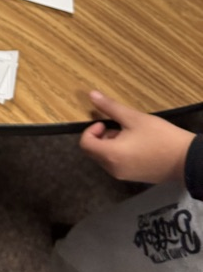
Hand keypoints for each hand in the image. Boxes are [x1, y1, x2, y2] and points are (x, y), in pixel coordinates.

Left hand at [80, 90, 194, 183]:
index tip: (106, 123)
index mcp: (110, 155)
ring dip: (110, 143)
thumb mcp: (134, 118)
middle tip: (119, 127)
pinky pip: (116, 164)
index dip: (91, 130)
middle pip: (93, 151)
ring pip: (105, 157)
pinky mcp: (133, 178)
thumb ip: (110, 107)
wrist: (187, 160)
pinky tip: (137, 144)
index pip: (85, 144)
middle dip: (101, 136)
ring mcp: (123, 175)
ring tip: (131, 134)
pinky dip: (118, 152)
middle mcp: (113, 169)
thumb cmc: (159, 137)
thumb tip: (91, 94)